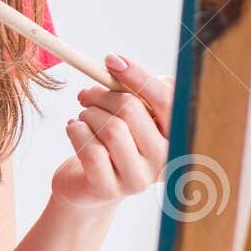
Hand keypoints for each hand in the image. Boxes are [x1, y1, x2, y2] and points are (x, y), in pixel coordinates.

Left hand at [51, 54, 172, 208]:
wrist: (88, 184)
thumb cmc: (113, 140)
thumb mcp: (132, 112)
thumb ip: (135, 89)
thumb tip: (118, 64)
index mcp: (175, 135)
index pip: (167, 100)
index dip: (138, 75)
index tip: (111, 60)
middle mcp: (164, 160)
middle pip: (132, 110)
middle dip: (101, 95)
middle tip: (87, 95)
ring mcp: (138, 178)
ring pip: (111, 129)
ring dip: (88, 114)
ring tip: (83, 117)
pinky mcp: (109, 189)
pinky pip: (91, 150)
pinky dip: (76, 131)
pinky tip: (74, 130)